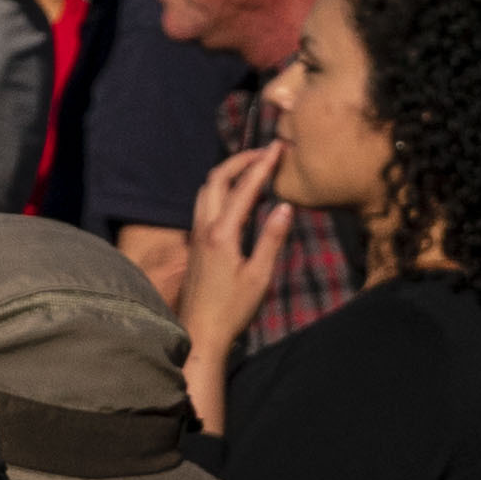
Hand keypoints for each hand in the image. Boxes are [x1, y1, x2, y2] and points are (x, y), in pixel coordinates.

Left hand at [180, 141, 292, 392]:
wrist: (201, 331)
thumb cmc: (233, 309)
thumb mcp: (259, 276)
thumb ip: (271, 239)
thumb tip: (285, 206)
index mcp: (222, 233)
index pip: (243, 188)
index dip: (261, 165)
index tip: (276, 148)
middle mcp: (204, 226)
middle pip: (217, 178)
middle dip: (240, 160)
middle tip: (264, 152)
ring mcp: (196, 233)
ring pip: (207, 188)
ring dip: (228, 172)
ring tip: (252, 167)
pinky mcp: (195, 241)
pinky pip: (205, 202)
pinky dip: (221, 187)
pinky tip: (237, 196)